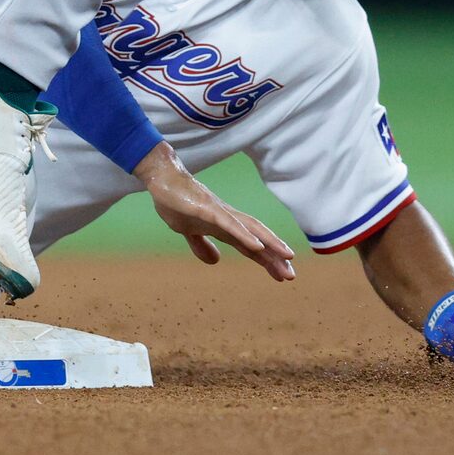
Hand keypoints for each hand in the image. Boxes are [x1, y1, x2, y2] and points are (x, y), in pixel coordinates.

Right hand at [133, 143, 296, 280]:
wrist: (162, 178)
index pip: (251, 246)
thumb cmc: (176, 201)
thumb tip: (215, 261)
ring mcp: (220, 212)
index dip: (267, 260)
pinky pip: (229, 224)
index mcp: (224, 227)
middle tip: (291, 276)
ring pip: (251, 229)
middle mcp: (229, 218)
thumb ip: (201, 245)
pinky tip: (257, 246)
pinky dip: (244, 235)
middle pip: (257, 239)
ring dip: (270, 243)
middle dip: (275, 256)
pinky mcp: (208, 208)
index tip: (283, 275)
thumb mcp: (187, 232)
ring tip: (286, 257)